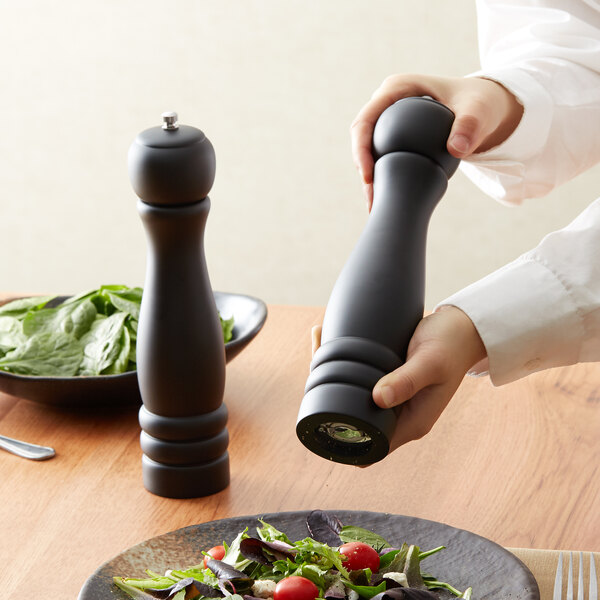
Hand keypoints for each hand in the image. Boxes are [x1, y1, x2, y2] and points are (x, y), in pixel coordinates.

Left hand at [311, 305, 485, 452]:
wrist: (463, 328)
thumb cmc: (451, 345)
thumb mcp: (430, 362)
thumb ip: (407, 380)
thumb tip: (377, 399)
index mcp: (411, 424)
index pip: (371, 448)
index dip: (344, 444)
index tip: (321, 417)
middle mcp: (399, 416)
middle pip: (356, 422)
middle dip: (330, 402)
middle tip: (316, 364)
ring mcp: (393, 400)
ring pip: (354, 399)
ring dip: (333, 378)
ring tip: (320, 344)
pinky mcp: (389, 382)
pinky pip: (360, 381)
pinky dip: (343, 364)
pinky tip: (330, 341)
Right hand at [351, 74, 523, 209]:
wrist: (483, 108)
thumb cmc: (479, 102)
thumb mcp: (478, 110)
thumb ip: (470, 125)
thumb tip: (456, 149)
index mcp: (397, 88)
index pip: (366, 119)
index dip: (360, 149)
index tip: (368, 176)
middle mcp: (387, 102)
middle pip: (362, 136)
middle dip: (361, 168)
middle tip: (371, 197)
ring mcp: (389, 119)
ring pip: (367, 149)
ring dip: (368, 177)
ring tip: (374, 203)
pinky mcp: (394, 134)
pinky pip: (380, 156)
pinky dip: (379, 177)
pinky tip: (381, 198)